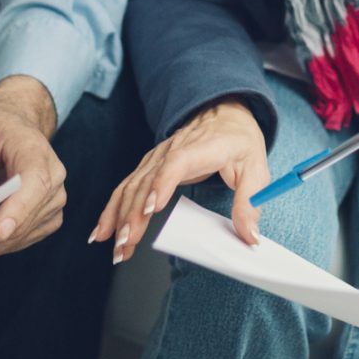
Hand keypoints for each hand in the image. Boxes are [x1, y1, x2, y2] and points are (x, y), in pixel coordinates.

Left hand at [0, 76, 66, 256]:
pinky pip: (16, 242)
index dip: (19, 210)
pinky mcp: (47, 219)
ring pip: (14, 237)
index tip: (0, 230)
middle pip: (19, 220)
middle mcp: (53, 178)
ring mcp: (54, 201)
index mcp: (36, 151)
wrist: (13, 125)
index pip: (35, 183)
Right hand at [91, 98, 267, 262]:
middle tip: (126, 243)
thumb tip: (249, 237)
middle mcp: (172, 150)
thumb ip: (249, 203)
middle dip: (132, 214)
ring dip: (119, 216)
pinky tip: (103, 230)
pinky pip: (127, 187)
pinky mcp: (149, 166)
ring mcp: (157, 158)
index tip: (150, 209)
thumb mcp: (256, 170)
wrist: (223, 112)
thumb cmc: (239, 141)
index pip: (177, 162)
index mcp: (202, 148)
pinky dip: (113, 208)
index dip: (161, 184)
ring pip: (131, 186)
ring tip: (116, 245)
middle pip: (147, 180)